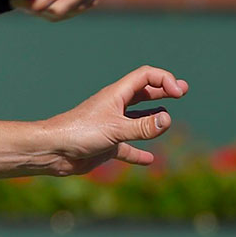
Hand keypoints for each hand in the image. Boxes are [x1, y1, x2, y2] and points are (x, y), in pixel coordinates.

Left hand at [33, 66, 188, 175]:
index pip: (145, 76)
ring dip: (152, 118)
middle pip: (143, 93)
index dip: (164, 79)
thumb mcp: (115, 129)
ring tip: (168, 120)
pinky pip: (127, 147)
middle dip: (162, 91)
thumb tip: (168, 121)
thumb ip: (142, 127)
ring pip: (136, 119)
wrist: (53, 151)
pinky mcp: (107, 144)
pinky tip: (150, 159)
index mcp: (116, 95)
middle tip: (182, 91)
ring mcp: (111, 126)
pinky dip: (139, 152)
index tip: (178, 93)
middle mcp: (115, 107)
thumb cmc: (80, 133)